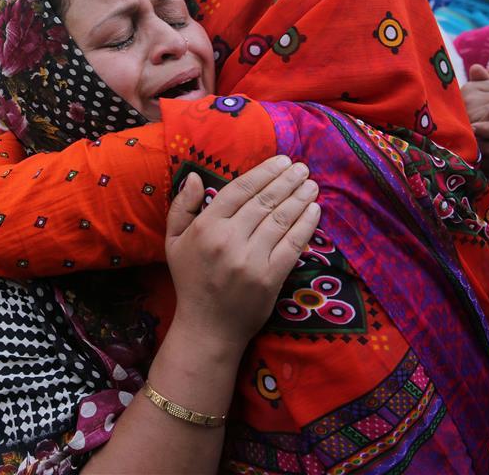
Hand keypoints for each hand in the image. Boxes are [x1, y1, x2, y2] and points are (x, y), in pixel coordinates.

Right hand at [165, 156, 319, 349]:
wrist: (207, 328)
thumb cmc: (191, 281)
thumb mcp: (174, 242)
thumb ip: (181, 207)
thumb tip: (193, 175)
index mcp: (205, 227)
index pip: (239, 190)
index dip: (264, 172)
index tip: (282, 161)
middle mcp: (228, 240)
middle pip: (264, 201)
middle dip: (287, 181)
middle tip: (303, 168)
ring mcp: (250, 259)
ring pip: (281, 219)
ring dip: (300, 198)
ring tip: (312, 184)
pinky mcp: (270, 278)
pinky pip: (292, 244)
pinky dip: (306, 225)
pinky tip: (314, 210)